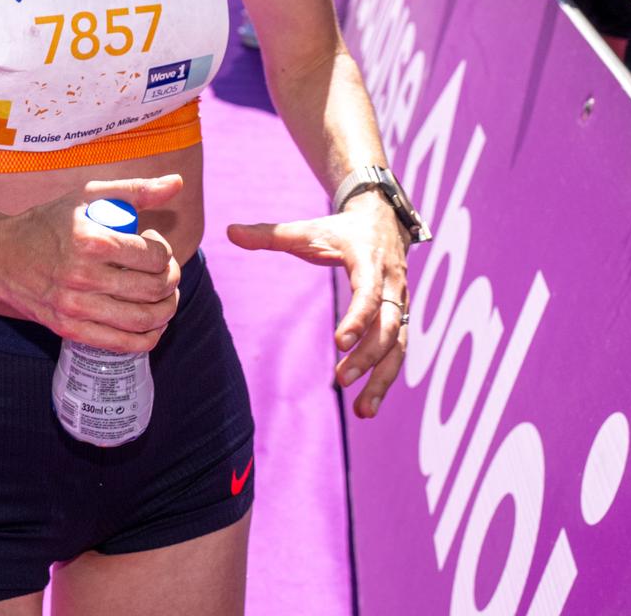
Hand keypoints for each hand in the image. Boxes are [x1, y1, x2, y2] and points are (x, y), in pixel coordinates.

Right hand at [0, 174, 187, 352]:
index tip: (153, 244)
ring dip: (166, 309)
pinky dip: (147, 338)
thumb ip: (134, 189)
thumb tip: (177, 183)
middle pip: (153, 289)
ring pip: (143, 320)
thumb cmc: (47, 223)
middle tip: (164, 271)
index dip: (165, 251)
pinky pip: (122, 344)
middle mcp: (83, 277)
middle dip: (171, 280)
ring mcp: (75, 308)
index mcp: (91, 241)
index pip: (154, 257)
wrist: (0, 257)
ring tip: (163, 296)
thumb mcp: (87, 196)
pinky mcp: (69, 330)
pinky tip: (152, 325)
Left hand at [227, 195, 409, 418]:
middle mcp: (391, 285)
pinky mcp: (401, 319)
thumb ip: (270, 234)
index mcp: (369, 262)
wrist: (383, 220)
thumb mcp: (308, 229)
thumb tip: (229, 231)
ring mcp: (400, 304)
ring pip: (398, 346)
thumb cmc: (340, 230)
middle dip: (368, 356)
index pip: (369, 293)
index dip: (358, 318)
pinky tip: (366, 406)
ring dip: (382, 380)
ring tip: (362, 411)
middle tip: (341, 380)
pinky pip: (397, 353)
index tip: (340, 343)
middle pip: (389, 326)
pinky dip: (384, 380)